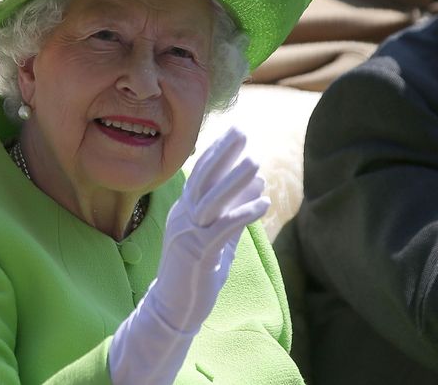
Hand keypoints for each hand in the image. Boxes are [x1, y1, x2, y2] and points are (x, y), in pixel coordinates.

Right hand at [149, 127, 269, 332]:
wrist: (174, 307)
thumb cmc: (197, 270)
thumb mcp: (218, 234)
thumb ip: (234, 208)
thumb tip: (256, 182)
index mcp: (184, 210)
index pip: (200, 173)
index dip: (217, 151)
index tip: (234, 131)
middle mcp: (182, 217)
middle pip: (202, 179)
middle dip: (222, 153)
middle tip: (241, 132)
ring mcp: (187, 234)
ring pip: (210, 200)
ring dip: (233, 180)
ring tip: (255, 163)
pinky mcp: (197, 254)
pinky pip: (222, 229)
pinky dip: (243, 213)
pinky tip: (263, 204)